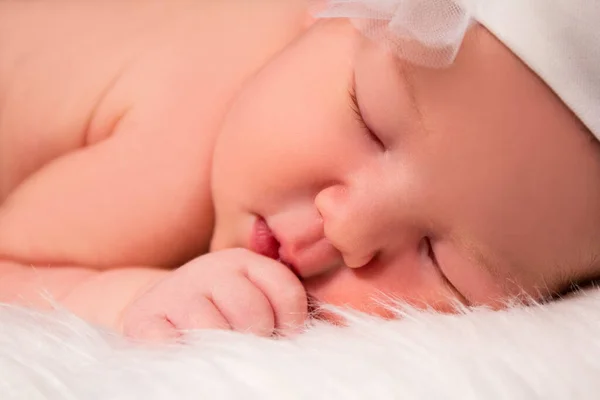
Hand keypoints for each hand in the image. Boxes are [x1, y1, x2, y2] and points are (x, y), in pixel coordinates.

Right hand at [120, 248, 307, 340]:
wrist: (154, 309)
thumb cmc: (217, 311)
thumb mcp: (250, 296)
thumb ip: (283, 307)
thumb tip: (335, 330)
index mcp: (243, 261)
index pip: (285, 290)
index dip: (292, 322)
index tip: (286, 337)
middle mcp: (210, 269)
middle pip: (252, 313)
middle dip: (258, 340)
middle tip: (252, 349)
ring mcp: (176, 293)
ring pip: (214, 330)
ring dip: (223, 352)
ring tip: (222, 355)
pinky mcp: (144, 318)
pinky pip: (171, 343)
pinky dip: (184, 355)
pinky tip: (188, 354)